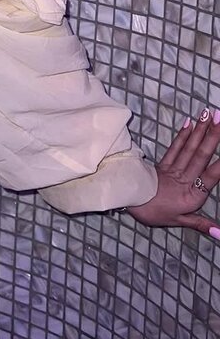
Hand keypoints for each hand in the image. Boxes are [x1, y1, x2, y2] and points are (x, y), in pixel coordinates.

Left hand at [127, 106, 219, 239]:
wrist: (129, 201)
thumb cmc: (155, 213)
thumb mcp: (180, 222)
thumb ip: (201, 224)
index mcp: (191, 195)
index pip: (209, 178)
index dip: (219, 166)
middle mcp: (184, 179)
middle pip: (200, 156)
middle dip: (213, 136)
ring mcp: (173, 168)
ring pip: (189, 148)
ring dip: (200, 130)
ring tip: (209, 114)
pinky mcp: (163, 162)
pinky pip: (174, 147)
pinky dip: (183, 135)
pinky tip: (190, 123)